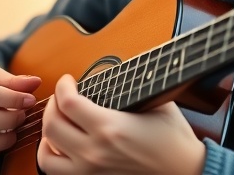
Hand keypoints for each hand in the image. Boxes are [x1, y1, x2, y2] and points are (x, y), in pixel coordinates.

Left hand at [37, 74, 205, 174]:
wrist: (186, 173)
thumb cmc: (174, 140)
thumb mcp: (157, 103)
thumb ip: (131, 86)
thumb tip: (114, 69)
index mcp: (110, 128)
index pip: (67, 102)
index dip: (63, 85)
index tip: (68, 81)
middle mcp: (95, 152)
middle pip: (51, 125)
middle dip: (52, 105)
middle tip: (62, 97)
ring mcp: (91, 172)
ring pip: (46, 155)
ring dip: (47, 135)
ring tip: (58, 123)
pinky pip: (57, 173)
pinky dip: (52, 158)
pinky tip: (62, 147)